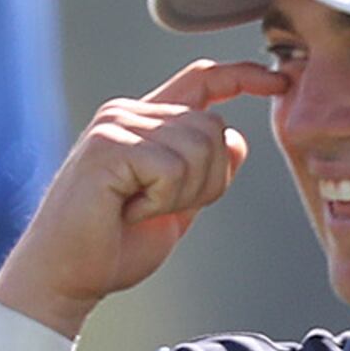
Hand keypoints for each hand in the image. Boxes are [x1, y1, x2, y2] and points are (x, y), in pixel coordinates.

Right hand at [0, 60, 284, 335]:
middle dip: (208, 181)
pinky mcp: (107, 146)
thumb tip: (237, 139)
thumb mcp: (179, 205)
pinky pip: (172, 169)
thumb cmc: (116, 243)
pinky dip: (162, 201)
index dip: (244, 77)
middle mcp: (128, 113)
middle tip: (159, 208)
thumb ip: (206, 172)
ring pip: (200, 147)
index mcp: (145, 122)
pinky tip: (128, 210)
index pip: (202, 81)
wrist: (69, 274)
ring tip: (139, 209)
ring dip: (183, 194)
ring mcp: (115, 125)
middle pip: (215, 128)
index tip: (280, 81)